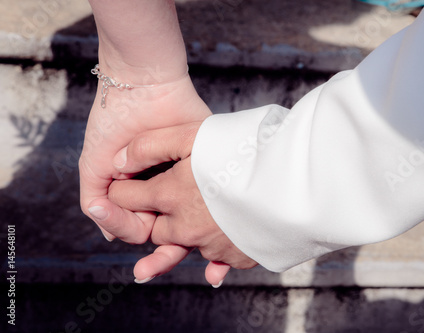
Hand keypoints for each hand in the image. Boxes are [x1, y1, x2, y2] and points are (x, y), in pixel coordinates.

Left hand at [107, 122, 257, 282]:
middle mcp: (185, 227)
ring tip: (187, 229)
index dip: (122, 189)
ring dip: (183, 236)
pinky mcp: (236, 256)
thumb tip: (118, 163)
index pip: (126, 197)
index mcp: (170, 195)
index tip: (125, 184)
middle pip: (153, 229)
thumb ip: (150, 145)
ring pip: (184, 244)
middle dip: (152, 217)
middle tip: (159, 204)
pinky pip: (216, 256)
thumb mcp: (193, 134)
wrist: (297, 179)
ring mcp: (211, 245)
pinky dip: (216, 248)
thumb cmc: (245, 149)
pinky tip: (223, 236)